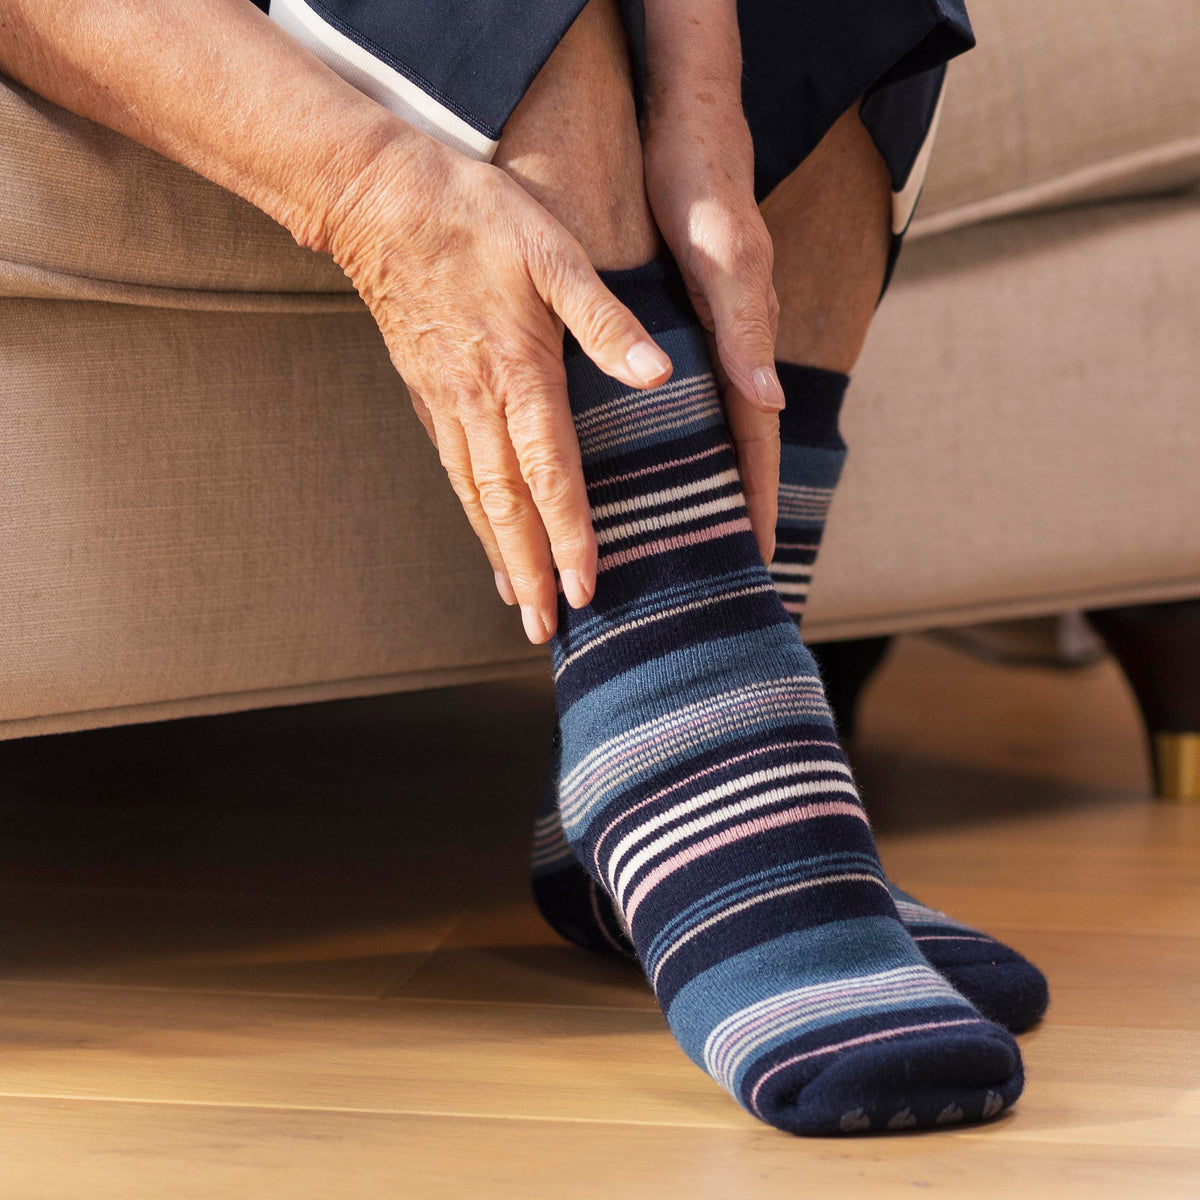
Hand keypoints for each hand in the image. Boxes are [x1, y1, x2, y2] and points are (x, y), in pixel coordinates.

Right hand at [316, 137, 672, 642]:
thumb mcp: (552, 250)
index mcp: (517, 372)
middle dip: (528, 572)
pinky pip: (453, 469)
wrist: (378, 196)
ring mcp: (445, 402)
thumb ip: (605, 319)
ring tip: (515, 604)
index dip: (570, 536)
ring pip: (474, 496)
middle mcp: (477, 402)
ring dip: (497, 555)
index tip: (585, 589)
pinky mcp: (427, 393)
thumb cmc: (474, 214)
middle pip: (505, 506)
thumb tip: (657, 374)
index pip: (550, 473)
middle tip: (544, 629)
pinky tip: (484, 535)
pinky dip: (471, 513)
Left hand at [642, 0, 781, 562]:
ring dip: (698, 484)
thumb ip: (744, 329)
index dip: (757, 504)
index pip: (756, 445)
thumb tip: (766, 404)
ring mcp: (706, 345)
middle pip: (734, 452)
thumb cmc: (705, 190)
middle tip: (719, 569)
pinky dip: (671, 440)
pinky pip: (682, 401)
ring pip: (705, 432)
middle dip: (730, 512)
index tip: (757, 561)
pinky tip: (649, 460)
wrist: (684, 129)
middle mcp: (730, 355)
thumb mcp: (724, 259)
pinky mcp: (679, 328)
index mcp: (747, 347)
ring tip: (680, 536)